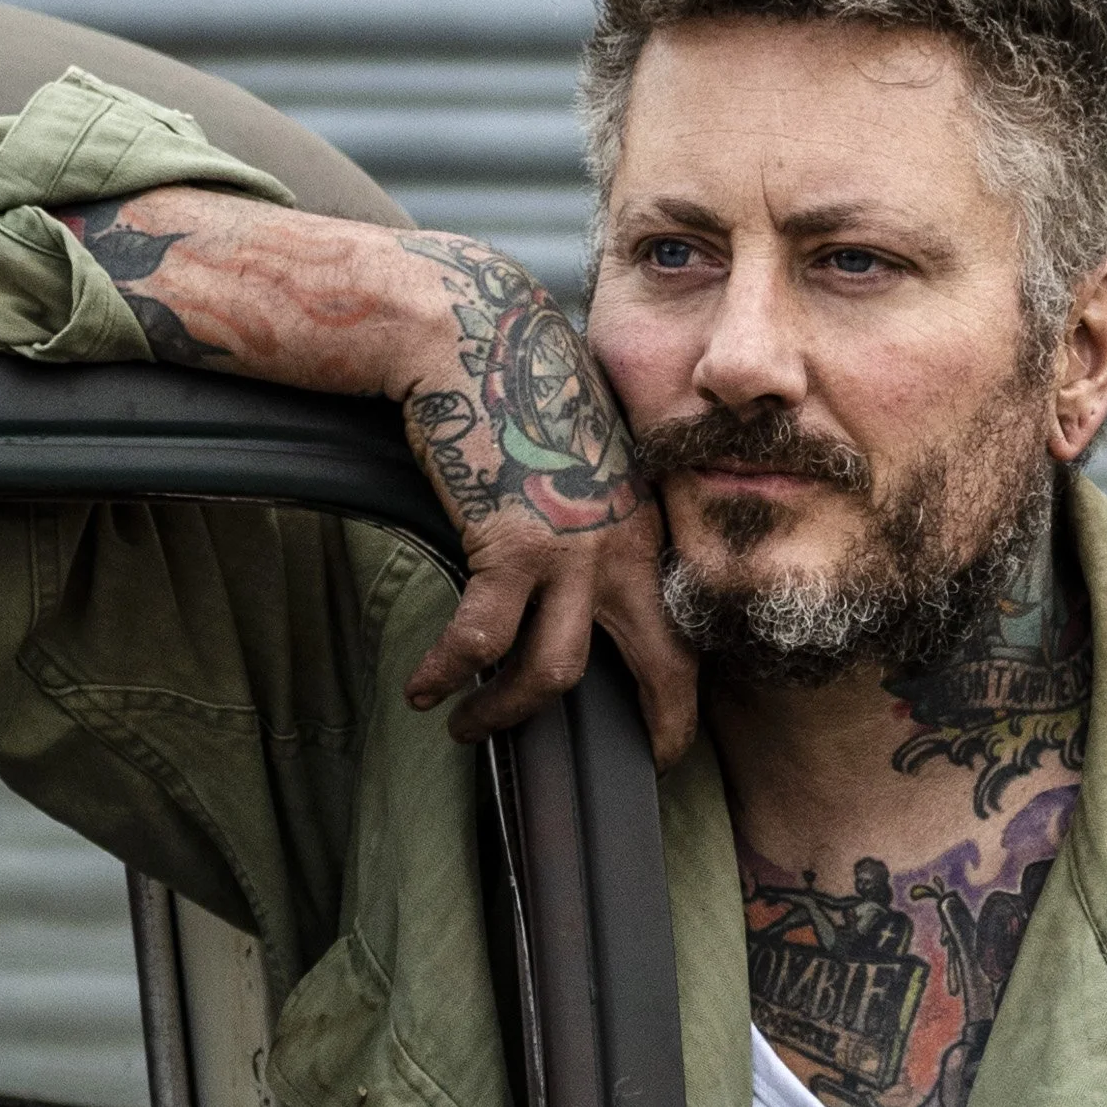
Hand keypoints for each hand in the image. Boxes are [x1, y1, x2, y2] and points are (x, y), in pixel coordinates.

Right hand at [388, 233, 697, 764]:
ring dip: (507, 714)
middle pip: (660, 666)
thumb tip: (579, 567)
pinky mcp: (508, 546)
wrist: (476, 336)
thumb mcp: (583, 459)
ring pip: (554, 675)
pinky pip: (480, 641)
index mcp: (645, 529)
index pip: (684, 630)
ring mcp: (569, 550)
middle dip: (658, 725)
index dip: (682, 694)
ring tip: (467, 727)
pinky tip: (422, 688)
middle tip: (637, 771)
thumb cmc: (519, 390)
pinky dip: (447, 672)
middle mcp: (621, 547)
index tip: (667, 735)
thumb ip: (595, 514)